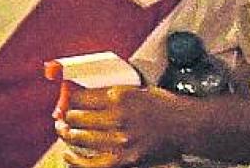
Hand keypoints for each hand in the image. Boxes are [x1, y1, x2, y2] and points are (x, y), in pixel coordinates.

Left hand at [56, 85, 184, 166]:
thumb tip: (83, 94)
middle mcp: (117, 117)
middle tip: (62, 117)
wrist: (186, 125)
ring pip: (79, 137)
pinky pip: (93, 163)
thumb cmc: (163, 106)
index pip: (79, 97)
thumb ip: (109, 92)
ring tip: (64, 131)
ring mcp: (121, 139)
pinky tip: (68, 155)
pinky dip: (77, 161)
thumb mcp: (134, 89)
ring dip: (67, 134)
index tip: (65, 101)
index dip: (67, 99)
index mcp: (118, 96)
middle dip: (65, 117)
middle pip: (76, 117)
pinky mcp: (126, 159)